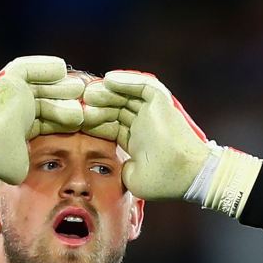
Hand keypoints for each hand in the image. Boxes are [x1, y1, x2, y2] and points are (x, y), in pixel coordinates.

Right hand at [0, 56, 84, 185]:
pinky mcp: (5, 81)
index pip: (47, 120)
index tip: (83, 120)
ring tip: (78, 86)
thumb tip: (42, 173)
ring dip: (59, 85)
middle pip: (47, 100)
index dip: (65, 119)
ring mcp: (10, 94)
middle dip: (67, 100)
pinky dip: (43, 67)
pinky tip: (61, 68)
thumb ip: (33, 165)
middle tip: (86, 101)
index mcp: (20, 128)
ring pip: (40, 85)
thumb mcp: (21, 166)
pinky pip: (27, 68)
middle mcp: (16, 109)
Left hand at [84, 70, 262, 216]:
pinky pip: (143, 86)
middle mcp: (143, 124)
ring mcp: (153, 113)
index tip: (75, 122)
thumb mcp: (132, 178)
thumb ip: (119, 169)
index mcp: (136, 141)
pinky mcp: (163, 103)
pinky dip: (126, 81)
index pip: (110, 126)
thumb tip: (112, 164)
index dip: (94, 123)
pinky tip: (108, 80)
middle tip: (78, 105)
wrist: (186, 175)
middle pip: (115, 108)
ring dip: (107, 93)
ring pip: (126, 95)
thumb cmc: (163, 181)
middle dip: (96, 106)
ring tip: (89, 94)